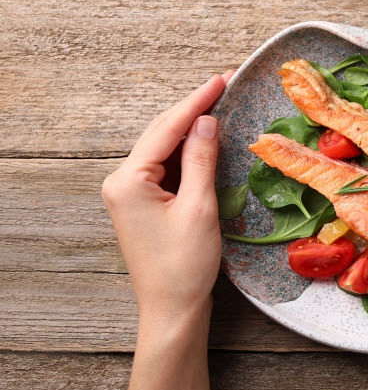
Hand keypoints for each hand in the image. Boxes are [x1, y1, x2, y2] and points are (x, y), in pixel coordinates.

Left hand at [102, 73, 230, 324]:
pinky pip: (165, 167)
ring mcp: (130, 193)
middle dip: (192, 109)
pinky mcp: (142, 204)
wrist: (171, 309)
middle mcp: (121, 182)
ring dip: (190, 128)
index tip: (222, 79)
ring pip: (163, 148)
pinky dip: (186, 152)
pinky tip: (205, 139)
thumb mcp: (199, 208)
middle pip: (160, 133)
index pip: (166, 129)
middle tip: (224, 86)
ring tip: (218, 104)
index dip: (196, 102)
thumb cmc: (184, 266)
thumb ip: (201, 160)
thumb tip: (207, 121)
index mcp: (128, 180)